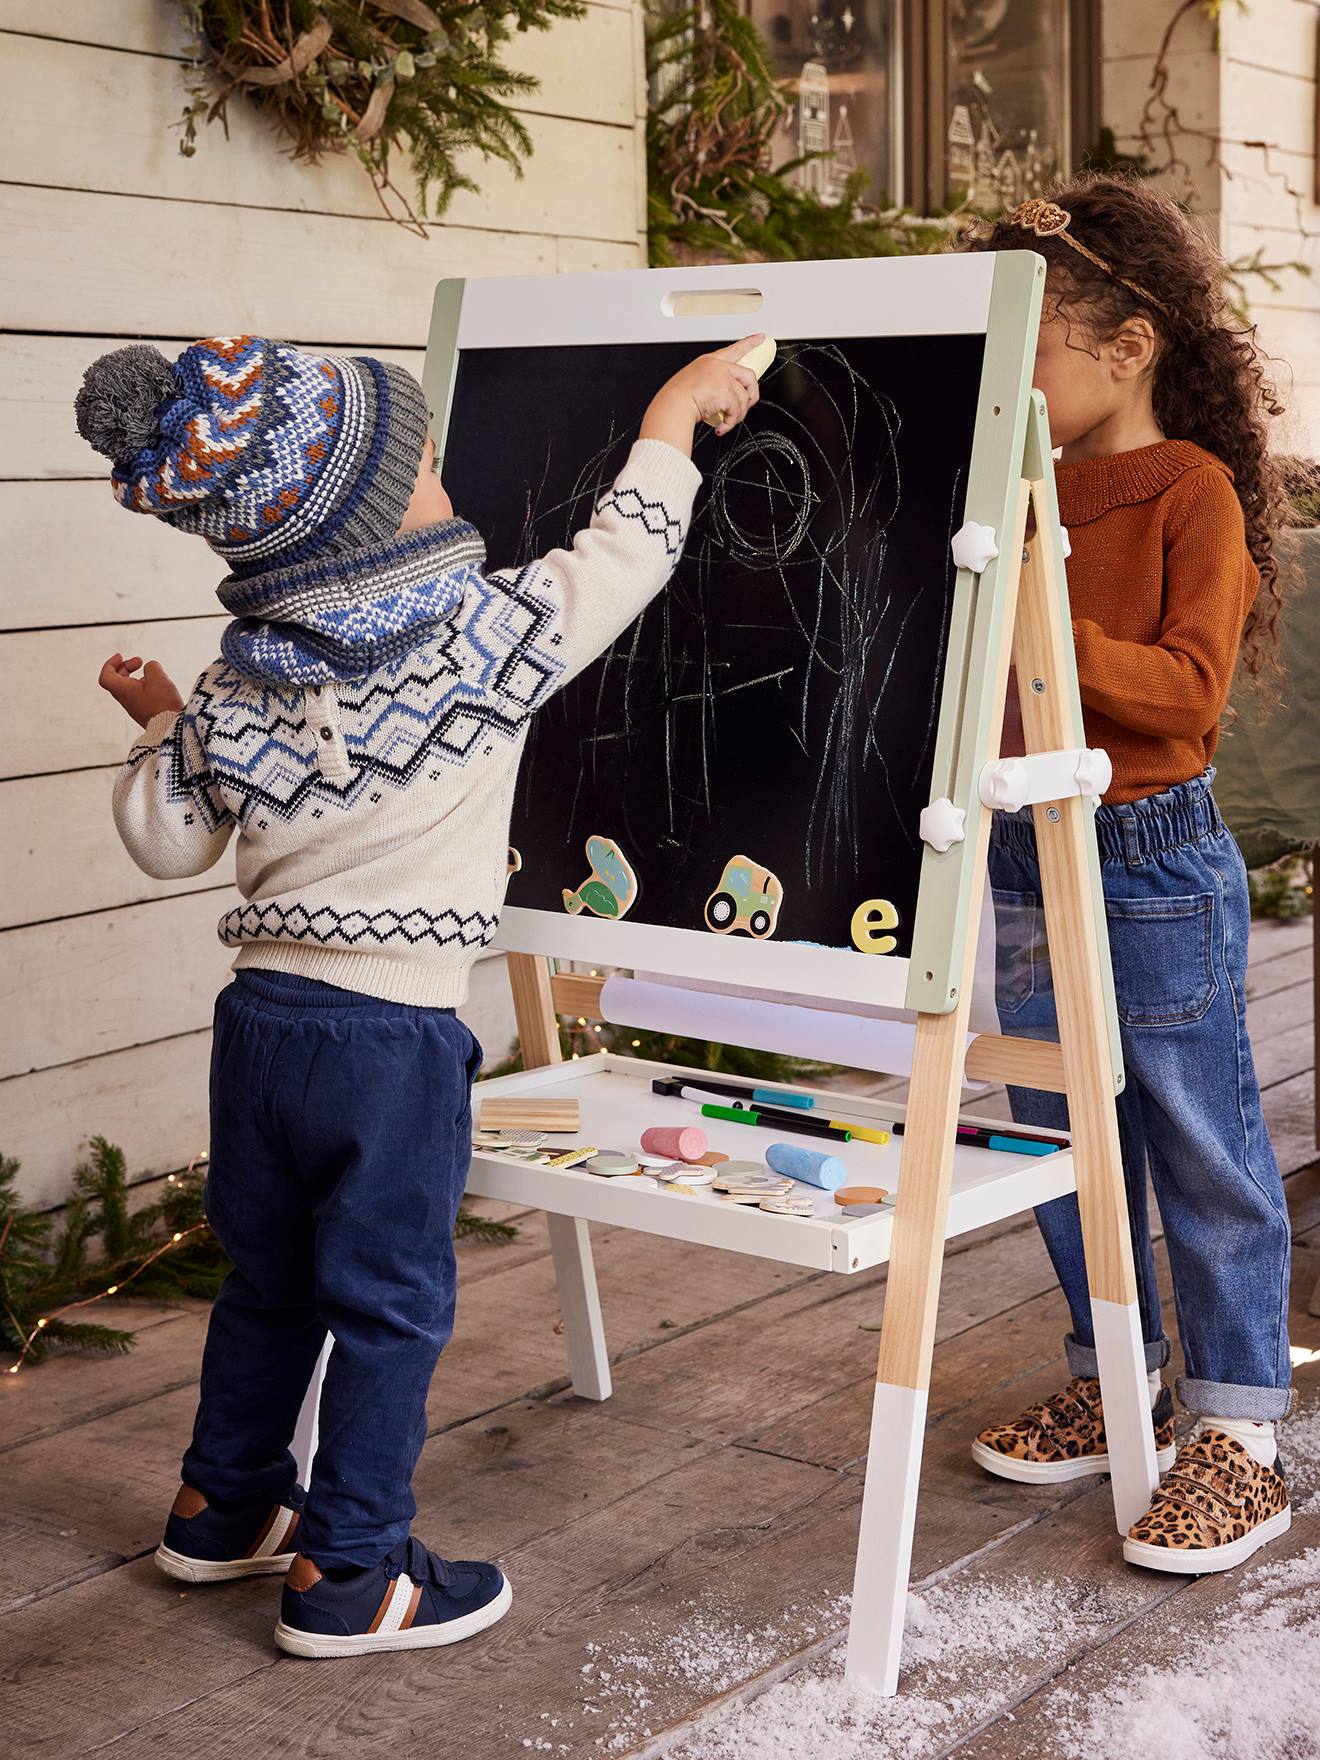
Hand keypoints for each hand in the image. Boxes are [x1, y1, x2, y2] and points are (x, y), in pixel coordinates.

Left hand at [98, 653, 183, 728]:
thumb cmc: (162, 703)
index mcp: (123, 690)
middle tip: (139, 661)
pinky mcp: (144, 712)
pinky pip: (138, 695)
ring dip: (136, 676)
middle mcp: (126, 700)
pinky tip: (157, 685)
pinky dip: (143, 686)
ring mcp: (135, 708)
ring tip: (152, 673)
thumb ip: (151, 667)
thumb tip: (150, 668)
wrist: (171, 727)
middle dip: (126, 667)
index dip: (110, 664)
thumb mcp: (158, 677)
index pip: (106, 676)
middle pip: (116, 680)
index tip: (121, 656)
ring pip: (128, 687)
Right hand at [639, 335, 763, 455]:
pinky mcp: (727, 392)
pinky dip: (731, 422)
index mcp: (710, 361)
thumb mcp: (693, 382)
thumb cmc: (677, 398)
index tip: (760, 338)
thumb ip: (711, 385)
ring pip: (744, 398)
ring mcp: (724, 379)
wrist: (673, 406)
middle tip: (748, 405)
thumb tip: (722, 400)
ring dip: (738, 414)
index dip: (749, 343)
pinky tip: (722, 426)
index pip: (734, 349)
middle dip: (752, 394)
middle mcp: (719, 367)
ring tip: (728, 421)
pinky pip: (737, 410)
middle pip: (749, 376)